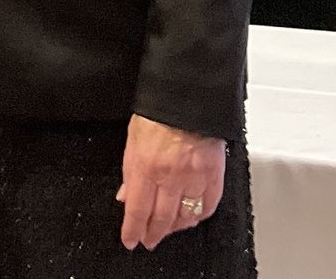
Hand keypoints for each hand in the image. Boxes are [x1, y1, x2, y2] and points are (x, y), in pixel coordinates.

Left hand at [117, 113, 224, 249]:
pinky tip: (192, 218)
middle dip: (153, 234)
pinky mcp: (214, 176)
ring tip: (167, 231)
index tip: (130, 240)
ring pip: (185, 216)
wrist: (186, 99)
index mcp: (145, 167)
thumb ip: (129, 173)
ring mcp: (194, 178)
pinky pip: (208, 206)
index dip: (133, 230)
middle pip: (161, 218)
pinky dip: (199, 216)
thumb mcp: (131, 141)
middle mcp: (170, 177)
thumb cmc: (156, 115)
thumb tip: (125, 196)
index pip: (137, 209)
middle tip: (148, 240)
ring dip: (174, 228)